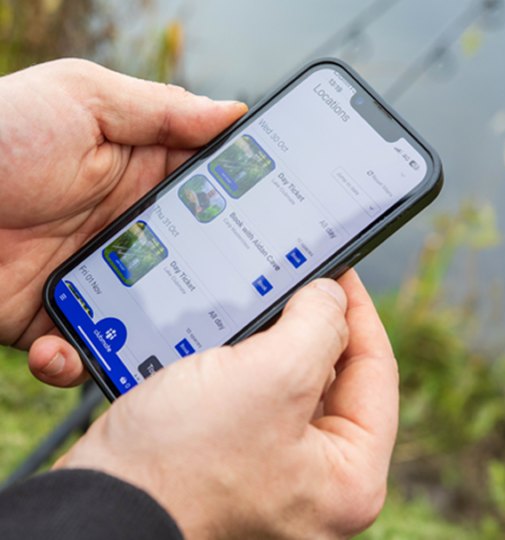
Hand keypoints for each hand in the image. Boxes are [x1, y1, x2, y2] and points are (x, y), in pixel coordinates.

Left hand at [0, 59, 246, 386]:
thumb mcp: (82, 100)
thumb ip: (161, 110)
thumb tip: (235, 113)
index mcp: (141, 176)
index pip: (214, 198)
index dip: (249, 213)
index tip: (286, 231)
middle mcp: (126, 231)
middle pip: (196, 267)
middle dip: (220, 288)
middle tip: (245, 305)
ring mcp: (92, 278)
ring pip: (152, 322)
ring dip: (160, 338)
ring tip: (158, 346)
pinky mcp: (51, 320)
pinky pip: (84, 355)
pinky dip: (78, 364)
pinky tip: (61, 350)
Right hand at [54, 269, 398, 539]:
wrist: (90, 512)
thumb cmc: (180, 464)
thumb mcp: (272, 377)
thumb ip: (320, 326)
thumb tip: (332, 298)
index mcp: (351, 478)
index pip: (378, 373)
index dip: (360, 311)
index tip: (341, 270)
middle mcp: (321, 487)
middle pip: (336, 382)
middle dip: (312, 328)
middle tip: (294, 280)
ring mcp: (276, 481)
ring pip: (290, 390)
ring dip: (272, 345)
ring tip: (257, 302)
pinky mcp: (233, 471)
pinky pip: (252, 404)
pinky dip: (241, 368)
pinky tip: (225, 338)